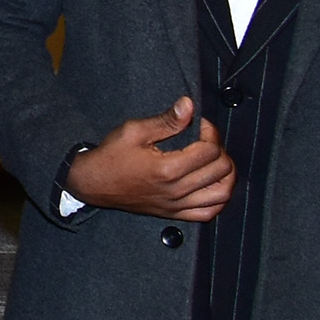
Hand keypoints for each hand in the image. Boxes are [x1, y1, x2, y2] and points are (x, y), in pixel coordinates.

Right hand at [62, 98, 235, 221]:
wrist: (93, 182)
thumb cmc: (111, 155)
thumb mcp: (133, 130)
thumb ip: (165, 120)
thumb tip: (189, 106)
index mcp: (168, 168)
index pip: (210, 150)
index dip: (210, 132)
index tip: (199, 125)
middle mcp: (176, 190)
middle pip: (221, 170)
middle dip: (219, 150)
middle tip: (206, 140)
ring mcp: (177, 204)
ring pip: (221, 194)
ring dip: (226, 175)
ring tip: (215, 161)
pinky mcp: (174, 213)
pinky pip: (208, 213)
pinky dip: (218, 199)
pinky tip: (212, 185)